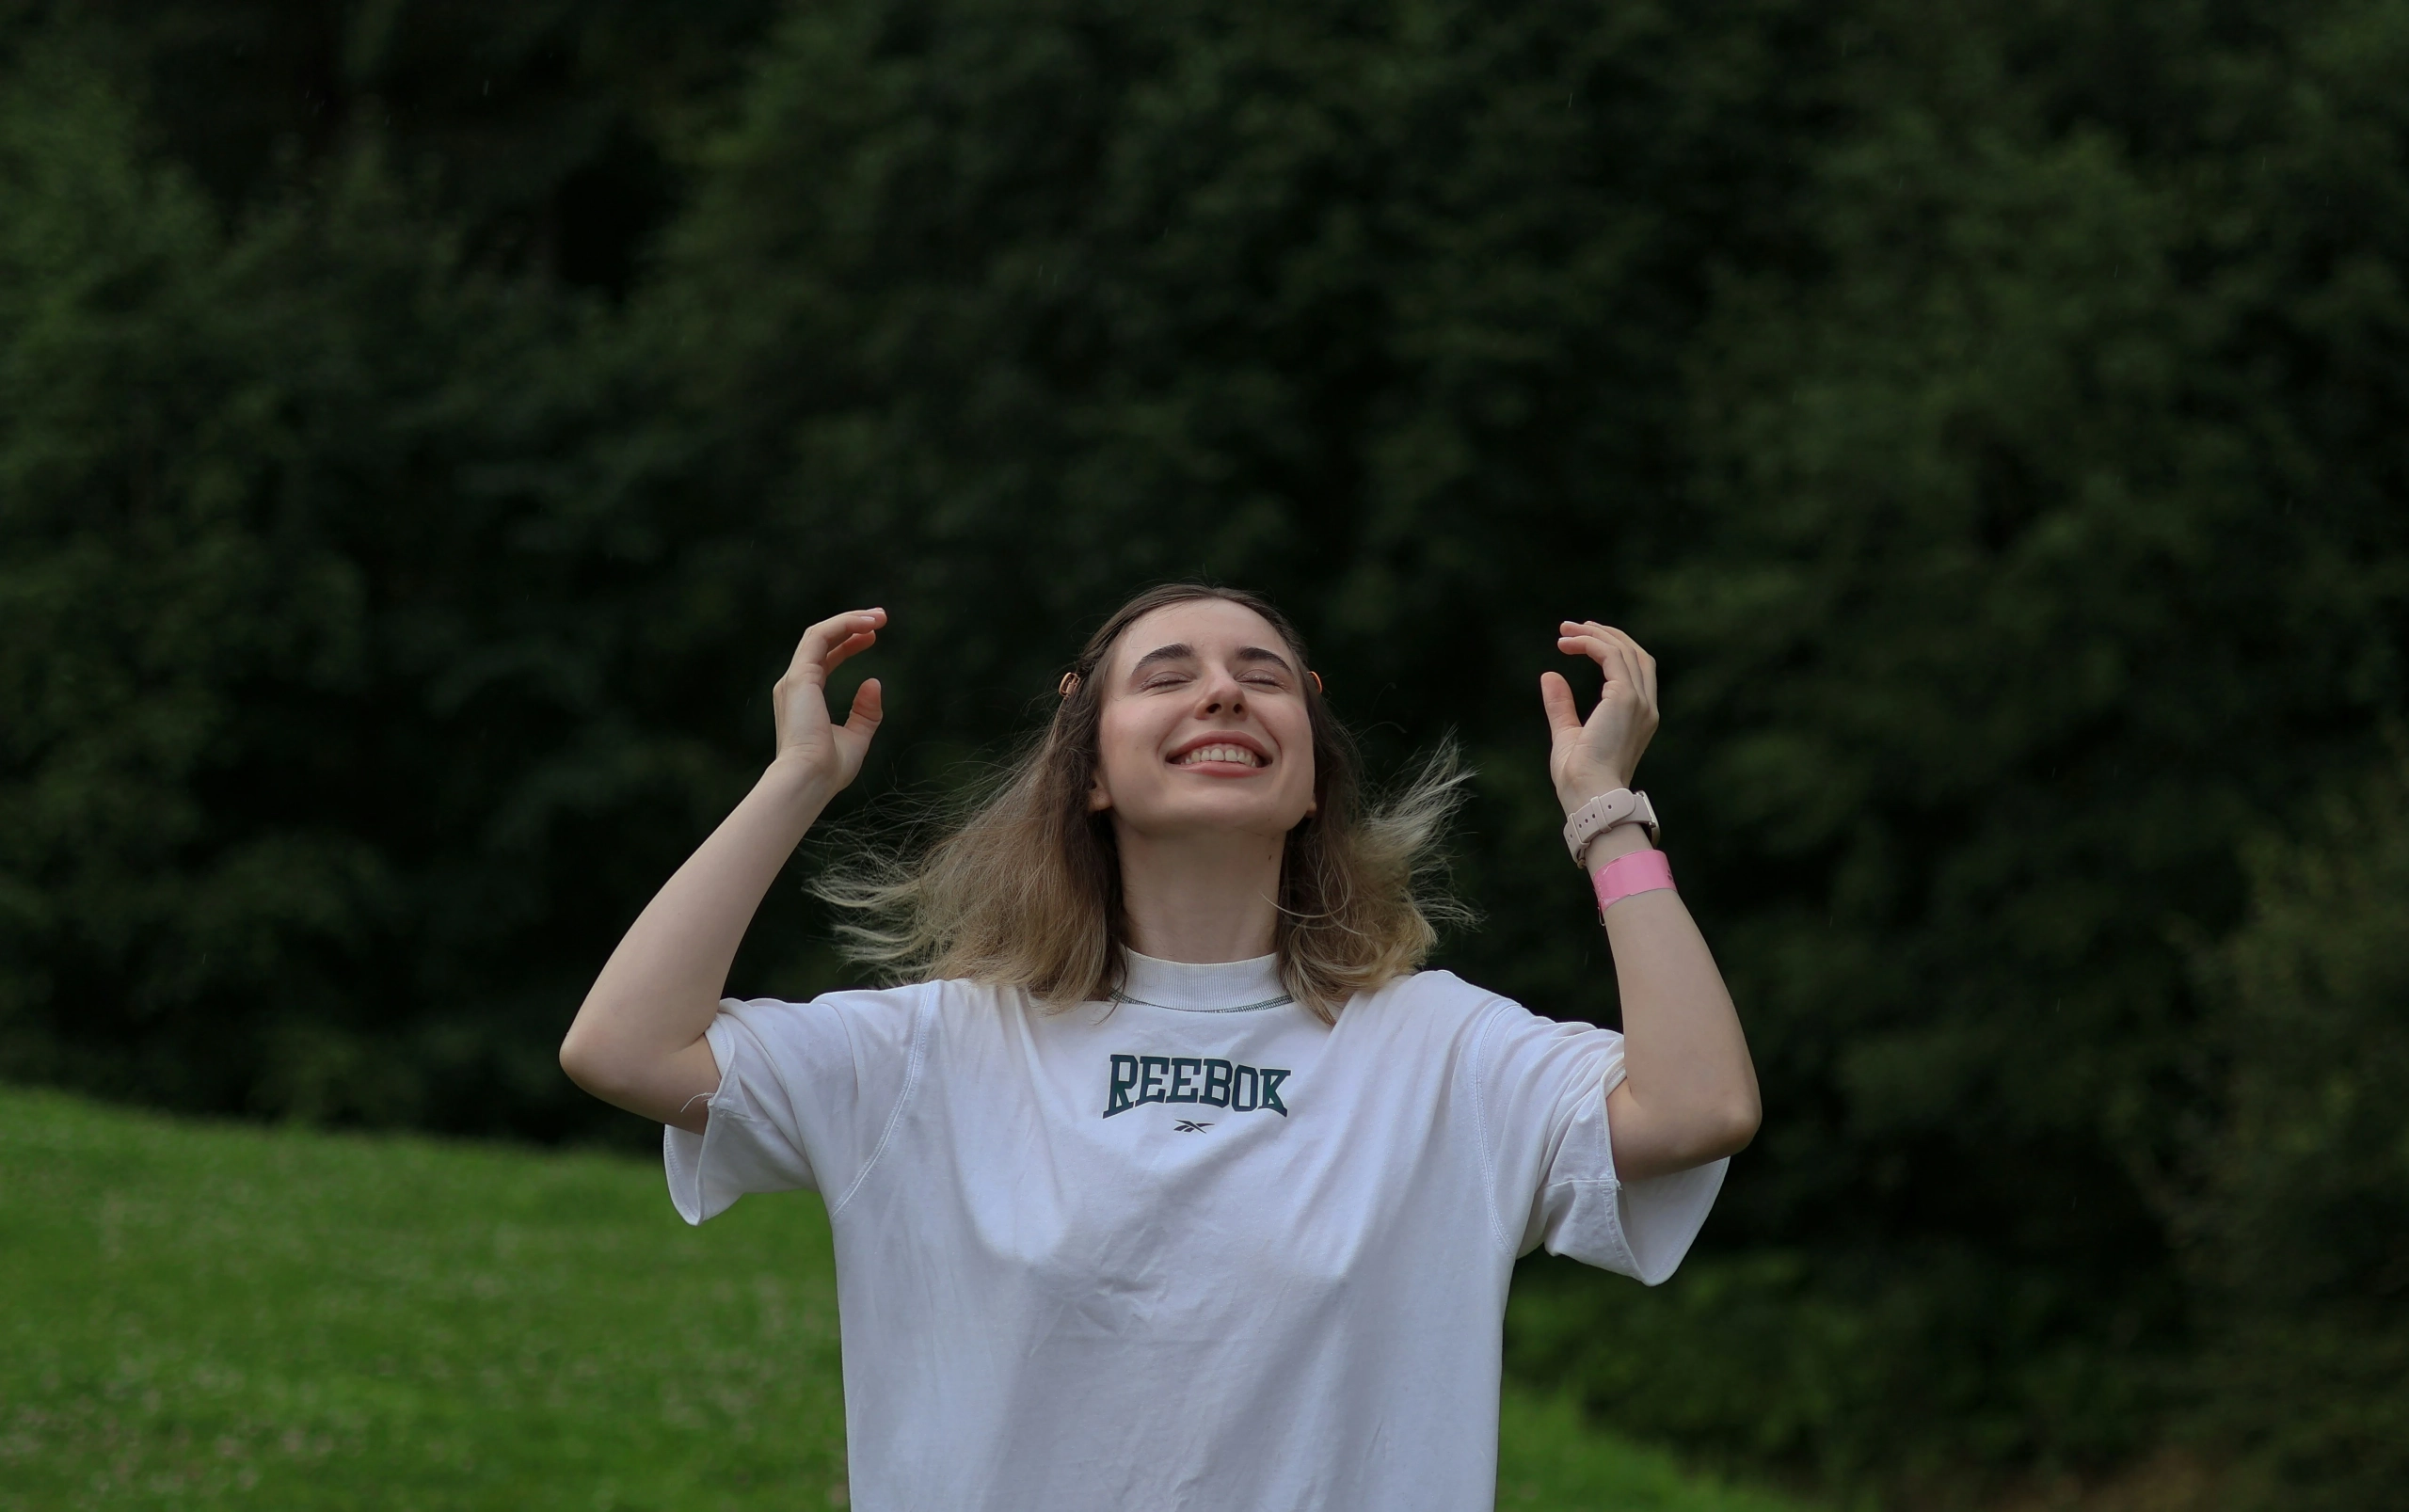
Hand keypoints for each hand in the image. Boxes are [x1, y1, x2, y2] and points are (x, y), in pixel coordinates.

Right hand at [770, 607, 885, 791]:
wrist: (810, 778)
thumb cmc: (828, 768)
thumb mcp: (856, 738)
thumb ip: (865, 713)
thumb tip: (873, 683)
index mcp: (804, 698)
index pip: (825, 658)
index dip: (849, 643)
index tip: (873, 635)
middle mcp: (795, 684)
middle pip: (822, 640)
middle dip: (851, 623)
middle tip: (881, 616)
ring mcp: (794, 679)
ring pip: (819, 633)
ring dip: (849, 620)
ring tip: (879, 617)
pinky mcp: (799, 677)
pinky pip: (820, 637)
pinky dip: (842, 625)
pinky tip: (866, 624)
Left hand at [1541, 620, 1658, 815]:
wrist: (1588, 795)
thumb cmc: (1579, 777)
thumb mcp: (1567, 734)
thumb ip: (1561, 706)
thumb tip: (1550, 675)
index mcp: (1639, 717)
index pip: (1636, 670)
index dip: (1612, 648)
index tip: (1581, 640)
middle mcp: (1645, 707)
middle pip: (1636, 654)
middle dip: (1606, 634)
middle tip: (1572, 627)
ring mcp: (1639, 702)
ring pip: (1624, 650)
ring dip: (1594, 635)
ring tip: (1565, 631)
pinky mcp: (1625, 698)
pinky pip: (1611, 656)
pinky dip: (1591, 644)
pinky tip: (1568, 644)